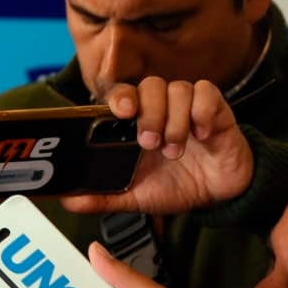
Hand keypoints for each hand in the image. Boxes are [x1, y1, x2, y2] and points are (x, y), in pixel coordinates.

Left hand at [62, 79, 252, 215]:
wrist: (218, 194)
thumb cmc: (176, 186)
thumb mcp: (136, 196)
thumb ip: (103, 197)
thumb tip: (69, 201)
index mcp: (137, 122)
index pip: (123, 94)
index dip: (120, 97)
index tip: (122, 111)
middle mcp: (161, 108)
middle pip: (150, 86)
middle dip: (149, 114)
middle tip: (150, 144)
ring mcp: (188, 106)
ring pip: (177, 89)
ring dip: (175, 121)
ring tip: (175, 151)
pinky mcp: (216, 109)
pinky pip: (206, 93)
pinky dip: (202, 113)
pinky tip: (202, 135)